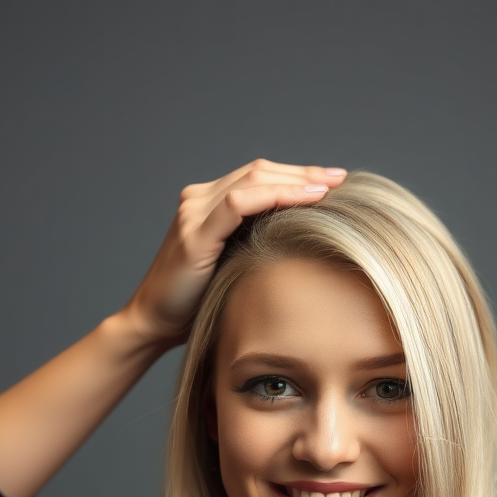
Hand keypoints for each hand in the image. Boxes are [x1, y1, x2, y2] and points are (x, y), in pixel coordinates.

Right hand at [118, 159, 346, 350]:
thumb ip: (256, 247)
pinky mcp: (194, 233)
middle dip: (303, 173)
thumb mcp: (233, 267)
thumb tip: (304, 244)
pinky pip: (239, 204)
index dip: (297, 176)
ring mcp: (194, 212)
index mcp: (208, 204)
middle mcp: (199, 199)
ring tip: (330, 187)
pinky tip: (305, 201)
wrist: (154, 324)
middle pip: (260, 171)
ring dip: (296, 181)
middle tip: (341, 178)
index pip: (259, 177)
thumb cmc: (195, 304)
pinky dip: (276, 197)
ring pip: (253, 180)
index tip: (333, 182)